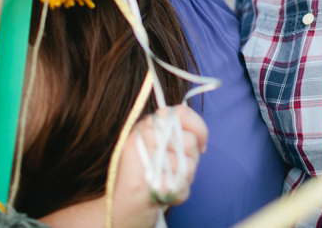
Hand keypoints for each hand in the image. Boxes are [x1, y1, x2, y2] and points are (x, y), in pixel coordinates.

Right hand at [112, 106, 207, 226]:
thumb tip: (200, 141)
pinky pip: (179, 186)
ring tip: (167, 181)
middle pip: (190, 142)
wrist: (120, 207)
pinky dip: (178, 195)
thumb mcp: (162, 148)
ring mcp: (140, 158)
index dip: (199, 130)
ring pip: (188, 166)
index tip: (200, 145)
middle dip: (191, 160)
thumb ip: (179, 136)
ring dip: (184, 180)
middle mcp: (142, 136)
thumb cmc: (149, 176)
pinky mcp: (141, 182)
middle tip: (174, 170)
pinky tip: (164, 194)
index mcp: (148, 124)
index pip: (182, 113)